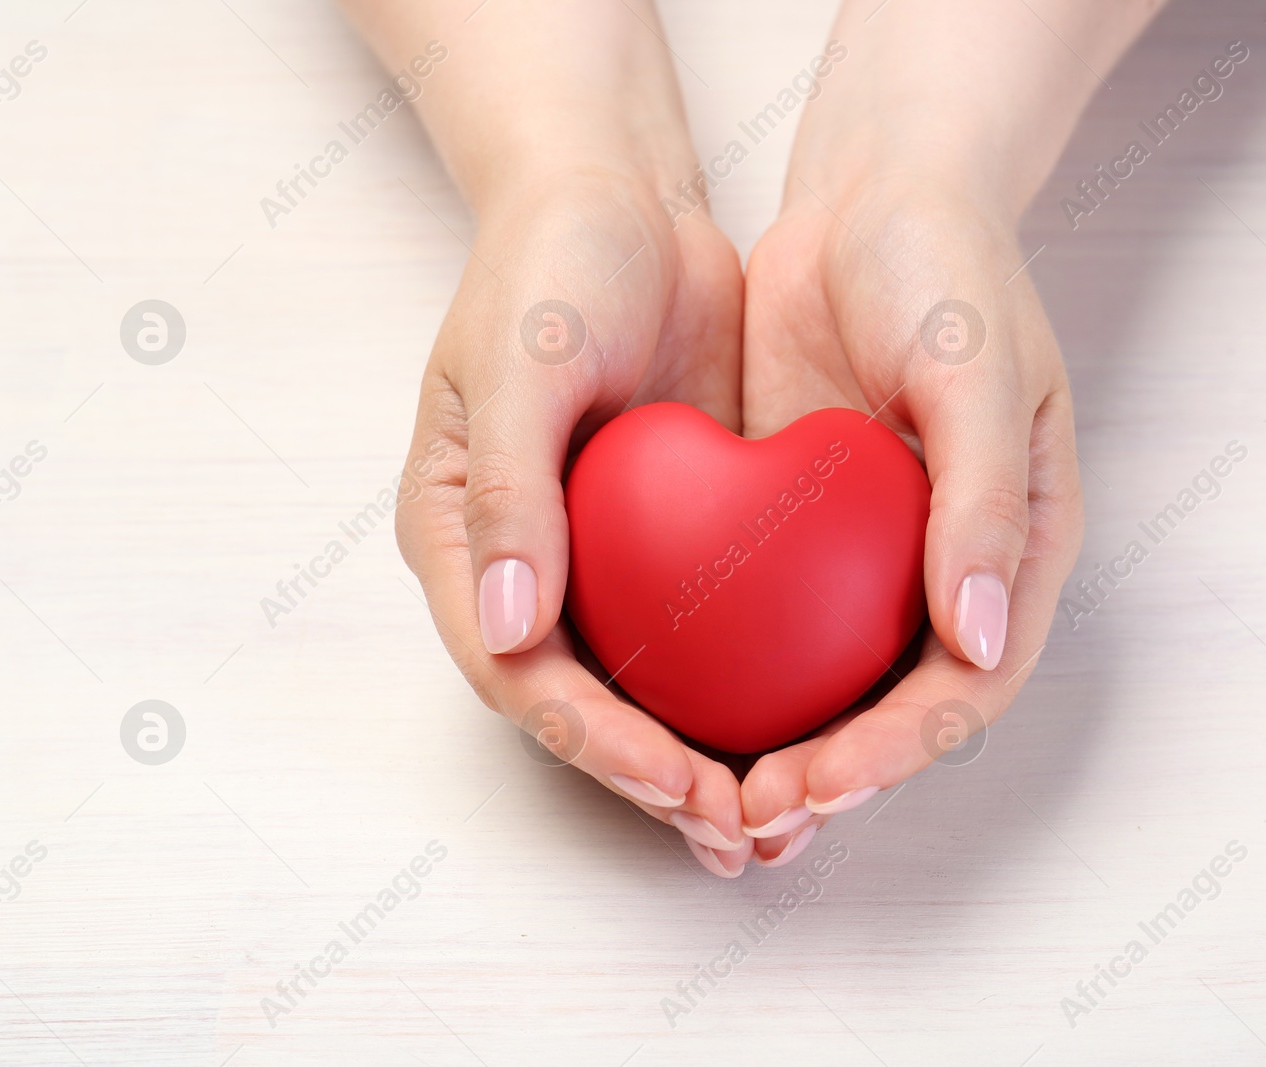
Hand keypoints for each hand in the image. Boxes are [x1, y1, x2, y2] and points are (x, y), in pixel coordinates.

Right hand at [346, 0, 758, 874]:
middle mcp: (526, 566)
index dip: (590, 738)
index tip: (671, 777)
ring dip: (699, 756)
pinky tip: (803, 724)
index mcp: (462, 539)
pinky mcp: (668, 537)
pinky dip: (742, 687)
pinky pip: (703, 633)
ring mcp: (599, 558)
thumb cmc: (549, 263)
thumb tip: (503, 629)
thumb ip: (508, 489)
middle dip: (651, 776)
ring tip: (767, 816)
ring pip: (643, 687)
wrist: (621, 199)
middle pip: (579, 704)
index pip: (516, 673)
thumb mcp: (518, 362)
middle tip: (734, 826)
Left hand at [736, 172, 1083, 862]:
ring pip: (828, 682)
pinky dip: (733, 674)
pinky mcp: (800, 530)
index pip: (967, 686)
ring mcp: (869, 555)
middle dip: (832, 775)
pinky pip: (767, 621)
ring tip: (712, 804)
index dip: (899, 748)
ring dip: (780, 750)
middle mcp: (944, 569)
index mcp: (1014, 550)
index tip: (821, 780)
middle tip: (750, 817)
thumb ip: (985, 504)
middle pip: (897, 708)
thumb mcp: (979, 372)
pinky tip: (670, 707)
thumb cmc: (948, 269)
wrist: (871, 194)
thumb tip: (976, 642)